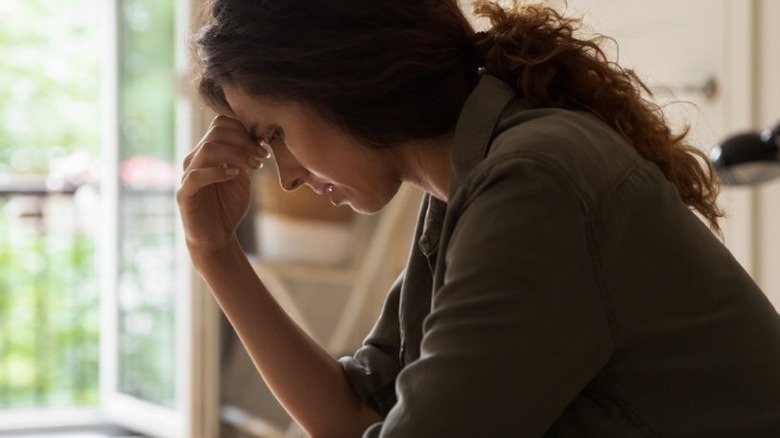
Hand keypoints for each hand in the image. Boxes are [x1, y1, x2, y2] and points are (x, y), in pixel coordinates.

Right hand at [177, 115, 268, 256]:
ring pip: (209, 149)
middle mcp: (196, 159)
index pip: (221, 124)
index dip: (244, 130)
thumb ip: (245, 157)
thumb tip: (258, 138)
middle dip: (244, 141)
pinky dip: (218, 172)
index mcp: (208, 152)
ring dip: (236, 154)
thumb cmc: (228, 205)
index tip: (263, 146)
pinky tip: (235, 175)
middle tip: (262, 156)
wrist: (216, 236)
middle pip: (217, 132)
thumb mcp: (242, 177)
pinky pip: (197, 175)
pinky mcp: (184, 193)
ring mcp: (188, 175)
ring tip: (254, 166)